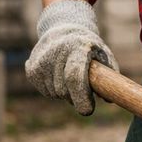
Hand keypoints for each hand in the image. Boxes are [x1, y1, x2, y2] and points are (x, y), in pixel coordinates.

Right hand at [25, 0, 118, 115]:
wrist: (64, 30)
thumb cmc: (90, 48)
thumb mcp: (105, 56)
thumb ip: (110, 76)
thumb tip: (109, 99)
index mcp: (78, 47)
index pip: (74, 76)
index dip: (81, 96)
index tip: (88, 111)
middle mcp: (56, 51)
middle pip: (64, 89)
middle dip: (76, 97)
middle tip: (86, 93)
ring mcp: (40, 60)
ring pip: (54, 93)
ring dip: (66, 94)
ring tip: (72, 79)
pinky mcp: (31, 68)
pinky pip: (45, 91)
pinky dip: (55, 91)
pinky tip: (60, 77)